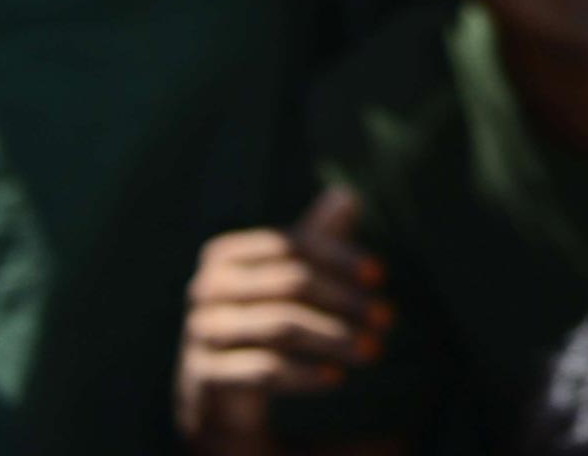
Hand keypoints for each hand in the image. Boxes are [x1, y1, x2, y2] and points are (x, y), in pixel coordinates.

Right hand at [176, 188, 391, 453]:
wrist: (216, 393)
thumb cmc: (259, 318)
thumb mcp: (285, 277)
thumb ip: (314, 237)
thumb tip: (348, 194)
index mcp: (225, 254)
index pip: (293, 244)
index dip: (340, 256)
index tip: (380, 276)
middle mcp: (206, 287)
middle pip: (292, 284)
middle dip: (346, 301)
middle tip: (387, 319)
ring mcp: (201, 331)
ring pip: (281, 328)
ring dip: (334, 339)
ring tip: (372, 350)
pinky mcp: (204, 374)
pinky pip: (262, 370)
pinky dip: (303, 374)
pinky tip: (336, 377)